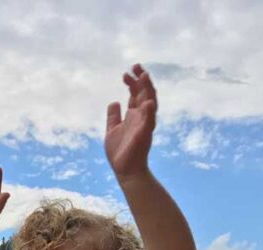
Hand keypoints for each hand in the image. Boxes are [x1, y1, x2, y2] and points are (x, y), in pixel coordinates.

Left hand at [105, 64, 156, 180]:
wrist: (124, 170)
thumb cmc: (120, 152)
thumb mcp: (112, 130)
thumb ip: (113, 116)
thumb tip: (114, 102)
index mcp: (133, 115)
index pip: (135, 94)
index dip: (132, 82)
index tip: (125, 74)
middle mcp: (141, 117)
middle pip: (144, 93)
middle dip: (141, 79)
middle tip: (135, 66)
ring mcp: (144, 125)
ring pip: (150, 103)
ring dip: (148, 90)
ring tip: (144, 76)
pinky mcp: (144, 135)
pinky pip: (149, 122)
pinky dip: (148, 112)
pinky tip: (146, 103)